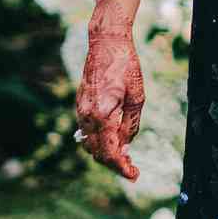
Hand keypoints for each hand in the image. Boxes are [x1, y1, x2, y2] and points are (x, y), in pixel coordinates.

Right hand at [74, 0, 144, 182]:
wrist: (106, 43)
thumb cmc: (125, 66)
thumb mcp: (137, 96)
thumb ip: (131, 123)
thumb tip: (127, 145)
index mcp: (102, 115)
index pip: (110, 152)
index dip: (122, 168)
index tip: (134, 175)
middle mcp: (87, 115)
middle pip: (97, 153)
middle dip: (114, 164)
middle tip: (132, 169)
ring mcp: (81, 110)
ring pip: (90, 144)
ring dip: (106, 154)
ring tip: (125, 158)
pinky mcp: (80, 105)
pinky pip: (87, 131)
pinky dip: (99, 141)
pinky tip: (114, 141)